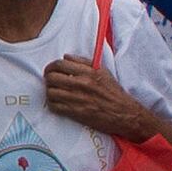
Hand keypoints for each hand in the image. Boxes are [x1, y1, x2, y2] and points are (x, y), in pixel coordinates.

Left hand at [38, 57, 160, 144]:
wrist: (123, 113)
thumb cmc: (113, 92)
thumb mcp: (103, 72)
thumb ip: (84, 62)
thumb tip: (66, 57)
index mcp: (88, 72)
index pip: (60, 64)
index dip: (51, 66)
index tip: (51, 69)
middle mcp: (82, 84)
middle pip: (52, 77)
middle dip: (48, 78)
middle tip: (50, 80)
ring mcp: (77, 99)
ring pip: (50, 92)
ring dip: (49, 91)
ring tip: (54, 91)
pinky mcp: (76, 112)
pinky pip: (54, 106)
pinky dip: (53, 104)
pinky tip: (58, 102)